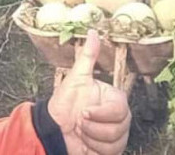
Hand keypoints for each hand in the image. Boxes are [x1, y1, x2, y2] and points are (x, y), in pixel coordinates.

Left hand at [48, 30, 130, 154]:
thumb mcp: (75, 78)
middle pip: (119, 127)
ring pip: (115, 142)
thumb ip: (88, 56)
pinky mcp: (111, 150)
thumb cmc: (64, 102)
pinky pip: (110, 153)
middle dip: (93, 127)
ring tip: (80, 131)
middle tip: (79, 121)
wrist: (54, 129)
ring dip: (91, 138)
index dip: (101, 113)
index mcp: (114, 99)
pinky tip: (84, 142)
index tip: (83, 112)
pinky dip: (93, 149)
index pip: (120, 109)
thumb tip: (93, 31)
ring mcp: (117, 134)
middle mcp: (120, 117)